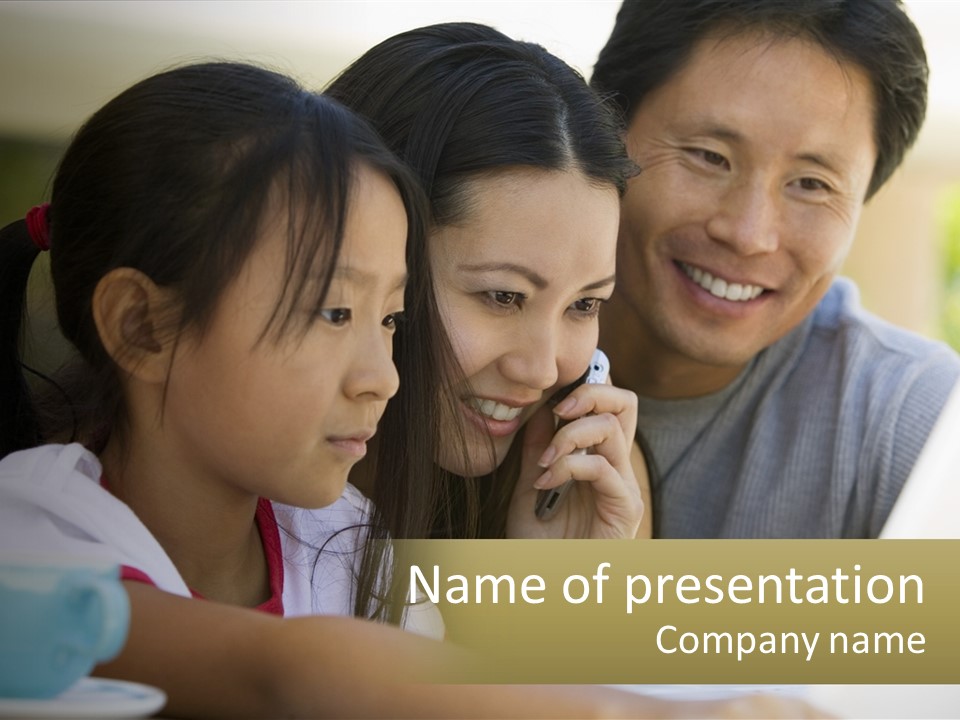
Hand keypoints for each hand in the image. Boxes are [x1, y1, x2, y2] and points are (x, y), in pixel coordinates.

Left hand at [506, 382, 645, 538]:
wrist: (547, 588)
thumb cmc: (539, 544)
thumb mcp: (529, 485)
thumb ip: (537, 449)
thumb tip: (538, 410)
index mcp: (598, 456)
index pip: (608, 403)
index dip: (584, 387)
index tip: (548, 397)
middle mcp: (617, 467)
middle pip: (626, 402)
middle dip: (590, 392)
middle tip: (558, 407)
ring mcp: (624, 486)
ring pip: (612, 428)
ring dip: (570, 434)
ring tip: (544, 459)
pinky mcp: (625, 508)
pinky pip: (603, 468)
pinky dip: (570, 466)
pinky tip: (545, 482)